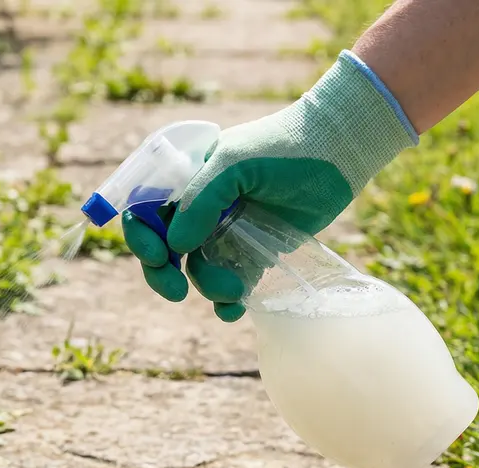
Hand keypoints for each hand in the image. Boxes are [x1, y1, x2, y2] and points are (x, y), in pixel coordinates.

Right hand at [123, 50, 418, 321]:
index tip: (158, 256)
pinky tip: (234, 310)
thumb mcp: (234, 163)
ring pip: (198, 269)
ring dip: (208, 286)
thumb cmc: (282, 146)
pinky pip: (230, 282)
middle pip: (163, 248)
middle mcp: (201, 207)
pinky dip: (227, 301)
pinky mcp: (255, 252)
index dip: (142, 236)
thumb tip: (174, 245)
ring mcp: (227, 231)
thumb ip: (200, 200)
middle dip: (162, 273)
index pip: (145, 210)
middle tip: (176, 292)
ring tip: (234, 291)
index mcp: (186, 179)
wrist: (337, 152)